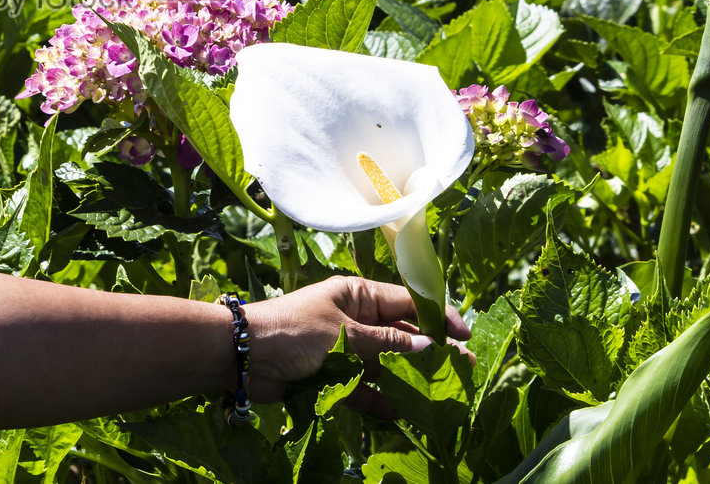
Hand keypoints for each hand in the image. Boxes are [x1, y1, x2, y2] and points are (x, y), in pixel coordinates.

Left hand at [243, 275, 470, 412]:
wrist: (244, 356)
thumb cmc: (294, 330)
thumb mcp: (344, 332)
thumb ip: (387, 343)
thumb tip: (431, 346)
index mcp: (357, 295)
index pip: (407, 301)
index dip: (437, 316)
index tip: (464, 334)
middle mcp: (356, 320)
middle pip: (402, 334)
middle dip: (431, 351)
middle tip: (465, 369)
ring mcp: (346, 350)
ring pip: (387, 364)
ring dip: (411, 378)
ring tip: (444, 394)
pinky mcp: (335, 378)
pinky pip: (366, 388)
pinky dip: (383, 399)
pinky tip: (406, 413)